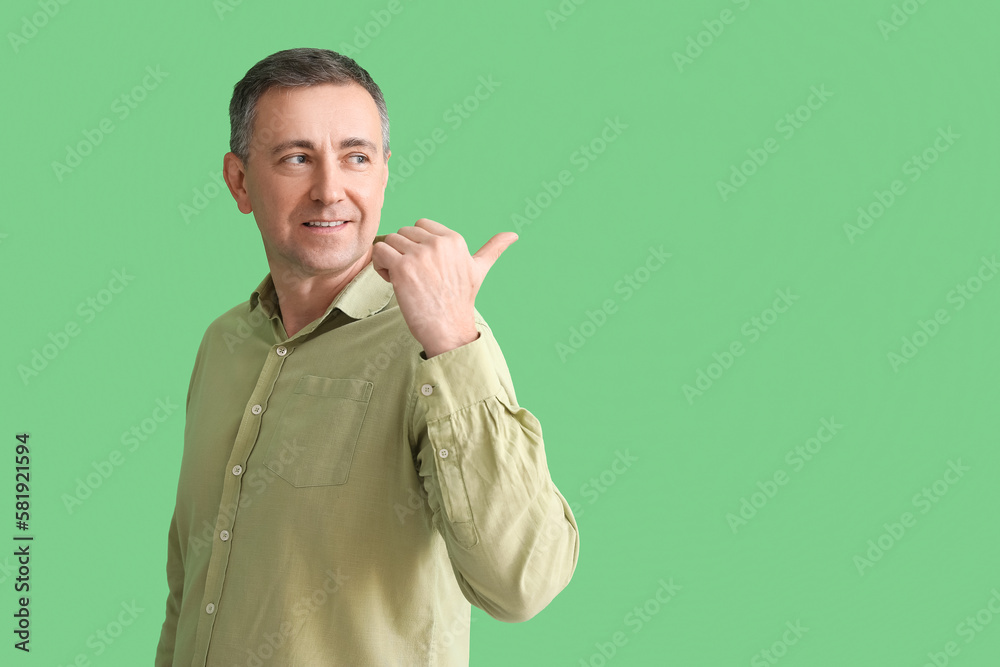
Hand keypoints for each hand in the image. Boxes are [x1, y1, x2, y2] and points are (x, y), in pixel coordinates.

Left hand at [371, 218, 516, 357]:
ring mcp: (419, 255)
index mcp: (454, 239)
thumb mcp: (479, 270)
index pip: (420, 225)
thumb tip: (513, 235)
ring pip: (390, 240)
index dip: (417, 244)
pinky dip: (380, 266)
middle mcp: (437, 243)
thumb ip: (493, 249)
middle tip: (412, 275)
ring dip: (390, 259)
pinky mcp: (403, 268)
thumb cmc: (461, 301)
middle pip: (403, 232)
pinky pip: (380, 251)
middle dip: (402, 251)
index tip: (423, 266)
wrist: (449, 329)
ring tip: (402, 279)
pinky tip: (392, 282)